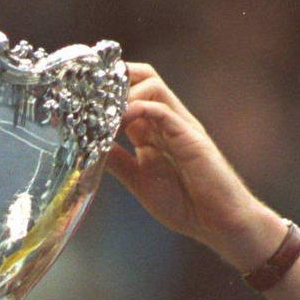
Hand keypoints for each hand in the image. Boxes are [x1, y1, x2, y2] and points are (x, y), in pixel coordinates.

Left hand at [105, 63, 281, 270]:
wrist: (219, 222)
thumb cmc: (185, 204)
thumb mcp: (139, 181)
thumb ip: (118, 162)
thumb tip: (90, 147)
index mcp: (153, 131)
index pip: (130, 93)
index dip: (106, 90)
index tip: (80, 97)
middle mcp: (166, 122)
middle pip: (143, 78)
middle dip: (115, 77)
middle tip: (89, 92)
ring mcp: (179, 126)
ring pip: (153, 86)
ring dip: (124, 93)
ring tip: (103, 111)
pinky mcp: (190, 137)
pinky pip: (164, 111)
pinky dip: (140, 109)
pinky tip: (121, 120)